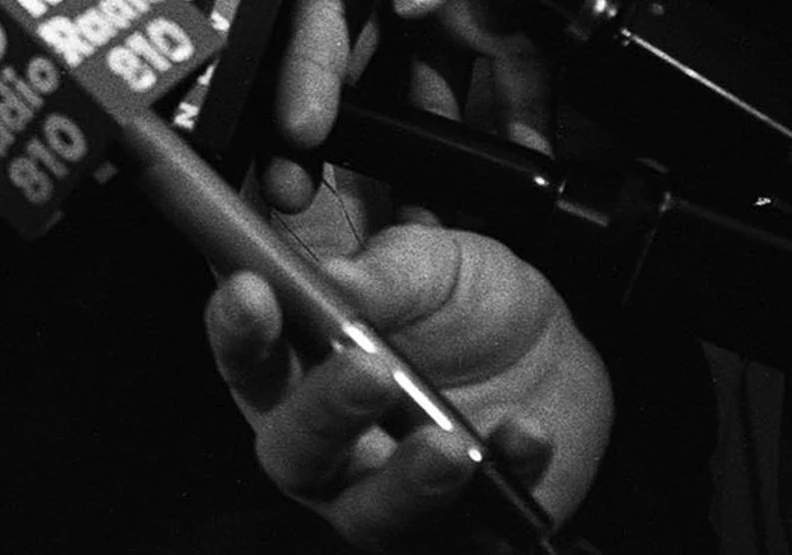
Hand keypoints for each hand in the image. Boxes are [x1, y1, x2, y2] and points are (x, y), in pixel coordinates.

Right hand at [205, 224, 609, 549]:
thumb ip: (389, 271)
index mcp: (301, 369)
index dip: (238, 333)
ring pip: (370, 516)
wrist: (553, 347)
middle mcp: (331, 443)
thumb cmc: (468, 304)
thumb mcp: (435, 263)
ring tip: (447, 440)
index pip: (248, 361)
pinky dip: (505, 481)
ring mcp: (390, 494)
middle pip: (294, 453)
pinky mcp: (462, 528)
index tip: (253, 292)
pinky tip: (526, 433)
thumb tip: (341, 279)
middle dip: (323, 415)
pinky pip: (473, 530)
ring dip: (405, 483)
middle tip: (369, 372)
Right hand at [266, 0, 653, 206]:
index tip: (300, 124)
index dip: (306, 65)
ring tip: (426, 211)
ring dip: (428, 151)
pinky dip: (518, 137)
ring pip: (435, 91)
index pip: (325, 3)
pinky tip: (522, 176)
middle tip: (315, 193)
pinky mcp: (528, 25)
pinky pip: (516, 92)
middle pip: (364, 63)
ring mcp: (466, 4)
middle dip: (341, 132)